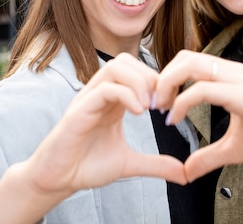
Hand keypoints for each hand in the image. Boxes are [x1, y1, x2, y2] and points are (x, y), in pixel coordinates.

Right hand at [26, 52, 186, 193]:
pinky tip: (138, 113)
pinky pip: (104, 89)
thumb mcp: (130, 163)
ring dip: (139, 82)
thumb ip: (156, 164)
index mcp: (113, 100)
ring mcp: (88, 99)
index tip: (168, 105)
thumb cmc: (87, 165)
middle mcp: (100, 94)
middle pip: (126, 61)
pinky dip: (126, 95)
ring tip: (148, 107)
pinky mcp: (79, 111)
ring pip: (115, 67)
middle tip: (160, 104)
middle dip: (149, 76)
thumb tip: (184, 174)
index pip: (136, 69)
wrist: (58, 180)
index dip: (156, 81)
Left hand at [155, 50, 242, 181]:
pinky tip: (174, 120)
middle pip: (183, 57)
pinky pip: (202, 89)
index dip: (168, 80)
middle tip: (153, 105)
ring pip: (189, 64)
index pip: (188, 63)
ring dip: (167, 85)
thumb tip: (186, 171)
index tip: (159, 106)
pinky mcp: (242, 93)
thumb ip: (208, 156)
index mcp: (229, 77)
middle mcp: (231, 71)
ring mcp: (237, 78)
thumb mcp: (234, 149)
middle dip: (161, 78)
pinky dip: (181, 103)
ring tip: (161, 109)